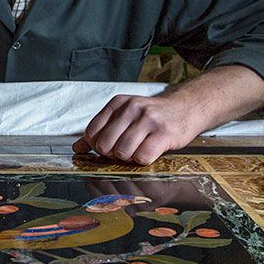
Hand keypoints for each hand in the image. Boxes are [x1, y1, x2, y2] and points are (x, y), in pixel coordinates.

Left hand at [72, 93, 201, 165]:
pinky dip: (143, 160)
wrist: (186, 108)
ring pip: (123, 151)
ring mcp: (149, 120)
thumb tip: (77, 148)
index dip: (97, 146)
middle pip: (105, 144)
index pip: (92, 132)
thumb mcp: (124, 116)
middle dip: (112, 154)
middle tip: (124, 152)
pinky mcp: (164, 133)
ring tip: (137, 151)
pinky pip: (142, 156)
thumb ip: (101, 130)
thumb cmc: (152, 117)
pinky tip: (149, 153)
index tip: (108, 147)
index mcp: (118, 103)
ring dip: (128, 158)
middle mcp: (132, 108)